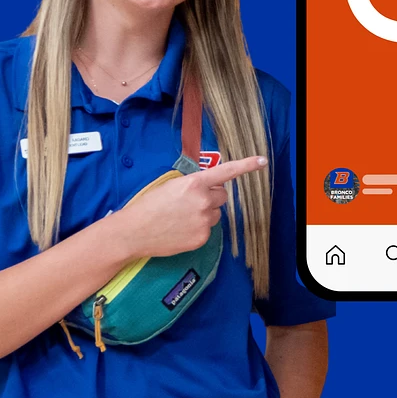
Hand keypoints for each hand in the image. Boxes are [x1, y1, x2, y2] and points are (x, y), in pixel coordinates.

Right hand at [113, 156, 266, 258]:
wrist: (134, 231)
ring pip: (215, 213)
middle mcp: (203, 201)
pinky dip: (198, 228)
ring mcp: (204, 221)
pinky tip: (180, 229)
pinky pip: (208, 229)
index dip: (246, 165)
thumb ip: (193, 184)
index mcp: (194, 183)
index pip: (226, 172)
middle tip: (190, 202)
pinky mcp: (202, 237)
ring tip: (182, 217)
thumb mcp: (171, 185)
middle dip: (211, 197)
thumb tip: (207, 188)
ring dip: (205, 213)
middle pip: (222, 196)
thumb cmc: (148, 205)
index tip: (263, 161)